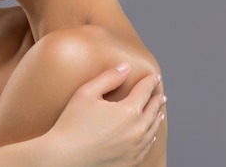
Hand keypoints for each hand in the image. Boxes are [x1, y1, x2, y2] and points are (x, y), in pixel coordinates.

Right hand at [41, 63, 165, 166]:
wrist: (65, 157)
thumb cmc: (72, 124)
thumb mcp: (86, 93)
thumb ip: (108, 78)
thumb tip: (125, 68)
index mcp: (129, 111)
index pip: (144, 92)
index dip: (150, 82)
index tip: (155, 77)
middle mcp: (137, 131)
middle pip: (152, 111)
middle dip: (157, 101)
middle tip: (161, 95)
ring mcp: (134, 149)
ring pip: (152, 130)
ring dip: (157, 119)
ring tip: (159, 113)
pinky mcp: (129, 162)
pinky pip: (146, 148)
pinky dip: (150, 138)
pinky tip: (149, 136)